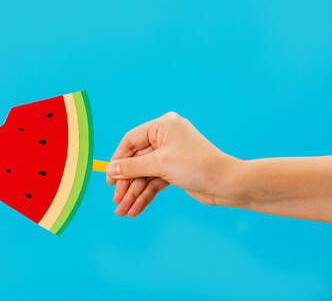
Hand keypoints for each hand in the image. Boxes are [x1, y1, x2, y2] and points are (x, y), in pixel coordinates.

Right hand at [106, 112, 242, 216]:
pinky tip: (135, 209)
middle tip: (116, 201)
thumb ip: (132, 167)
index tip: (109, 179)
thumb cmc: (197, 166)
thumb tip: (110, 170)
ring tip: (122, 211)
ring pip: (145, 175)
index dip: (118, 160)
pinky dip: (145, 195)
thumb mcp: (160, 164)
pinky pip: (154, 182)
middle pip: (136, 161)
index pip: (131, 141)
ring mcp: (170, 155)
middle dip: (127, 184)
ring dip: (134, 193)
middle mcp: (165, 138)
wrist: (227, 184)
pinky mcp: (174, 170)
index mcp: (163, 126)